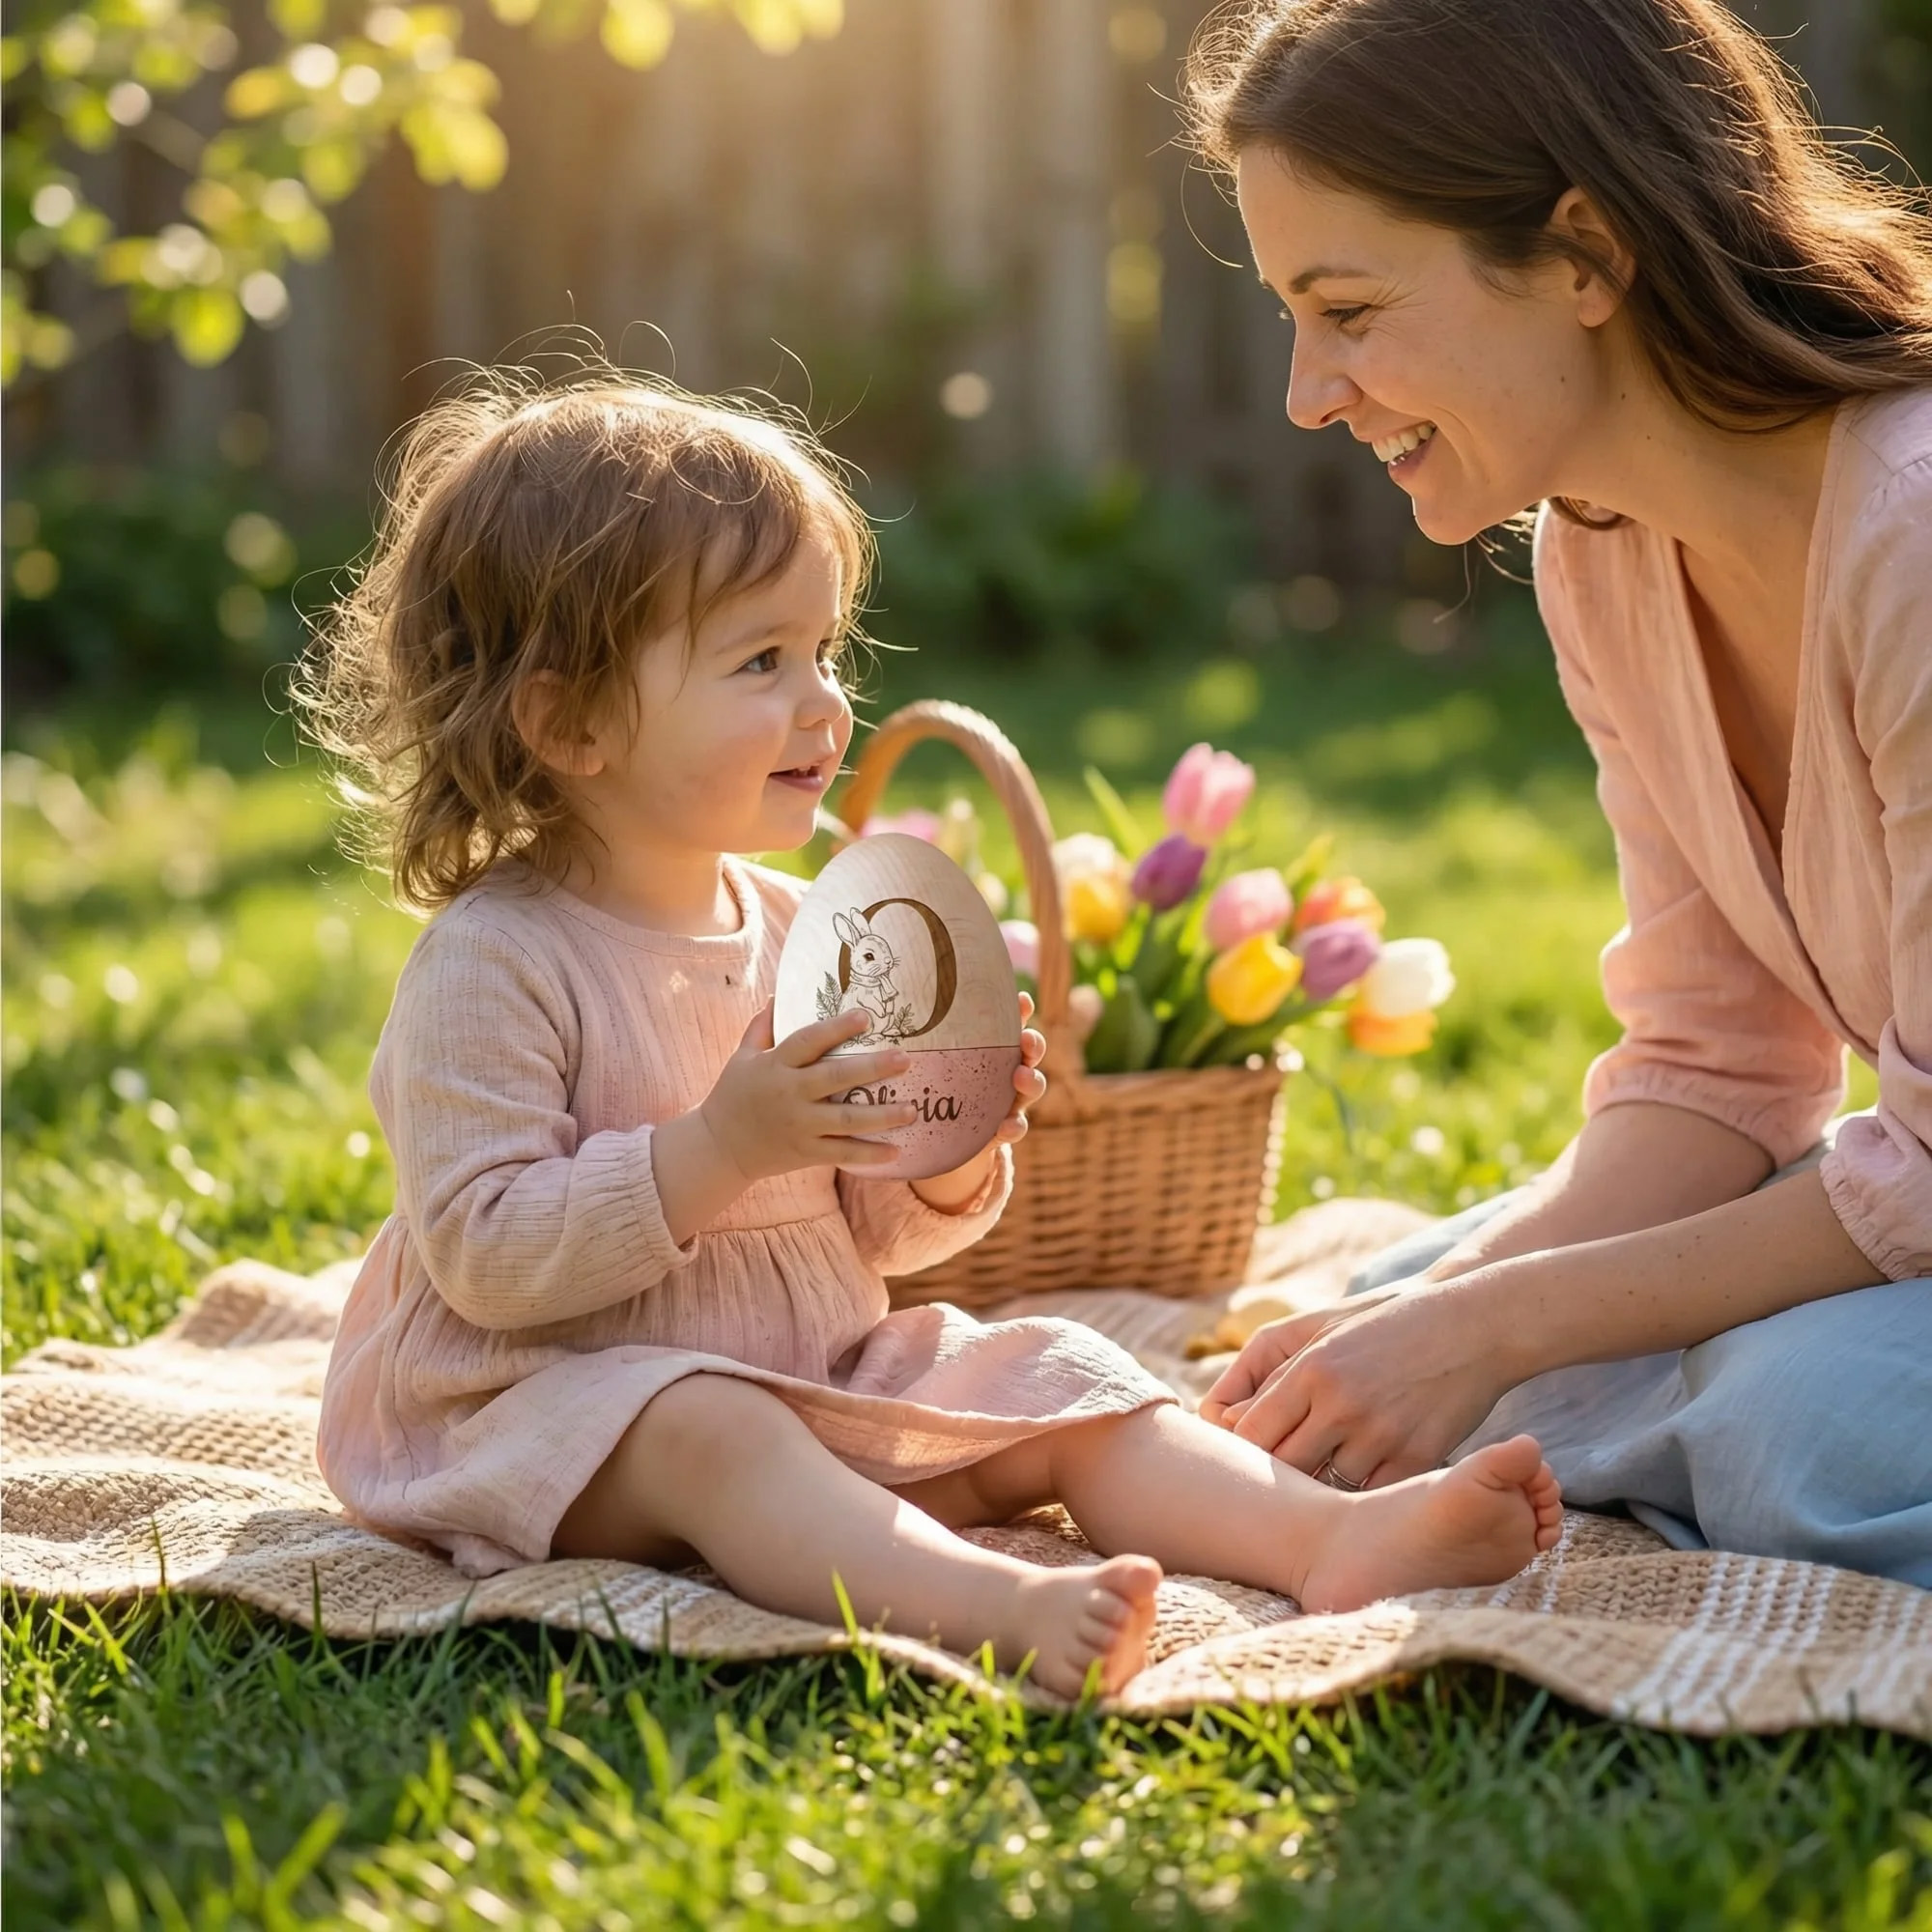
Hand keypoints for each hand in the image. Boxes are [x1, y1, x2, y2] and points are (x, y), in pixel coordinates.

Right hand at [699, 1004, 918, 1184]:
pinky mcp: (806, 1152)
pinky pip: (842, 1154)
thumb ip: (761, 1026)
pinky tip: (897, 1150)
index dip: (836, 1028)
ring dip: (883, 1116)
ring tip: (913, 1109)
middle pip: (835, 1078)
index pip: (808, 1041)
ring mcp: (799, 1125)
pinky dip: (870, 1154)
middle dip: (873, 1068)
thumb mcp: (742, 1057)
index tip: (865, 1016)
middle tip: (906, 1059)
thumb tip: (778, 995)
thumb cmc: (733, 1095)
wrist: (718, 1146)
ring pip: (846, 1121)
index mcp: (775, 1065)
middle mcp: (789, 1094)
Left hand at [908, 993, 1045, 1210]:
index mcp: (987, 1047)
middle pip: (1028, 1052)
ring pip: (1030, 1087)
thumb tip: (869, 1004)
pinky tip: (1005, 1127)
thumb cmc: (926, 1086)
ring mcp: (1006, 1100)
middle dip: (1033, 1043)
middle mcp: (1004, 1069)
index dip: (1020, 1011)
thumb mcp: (920, 1060)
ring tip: (1021, 1077)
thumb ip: (910, 1037)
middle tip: (1027, 1040)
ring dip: (1031, 1081)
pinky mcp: (999, 1130)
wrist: (932, 1139)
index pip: (1008, 1023)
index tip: (1020, 999)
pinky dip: (1013, 1127)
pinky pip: (1014, 1128)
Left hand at [1199, 1278, 1515, 1486]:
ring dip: (1320, 1486)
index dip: (1244, 1452)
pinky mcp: (1418, 1458)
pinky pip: (1372, 1495)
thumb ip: (1271, 1374)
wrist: (1471, 1325)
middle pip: (1284, 1467)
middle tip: (1275, 1480)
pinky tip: (1361, 1479)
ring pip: (1327, 1489)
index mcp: (1311, 1370)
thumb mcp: (1321, 1332)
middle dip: (1277, 1475)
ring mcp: (1382, 1435)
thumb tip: (1228, 1421)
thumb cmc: (1383, 1326)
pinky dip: (1362, 1492)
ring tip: (1318, 1481)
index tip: (1248, 1457)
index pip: (1251, 1434)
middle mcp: (1342, 1405)